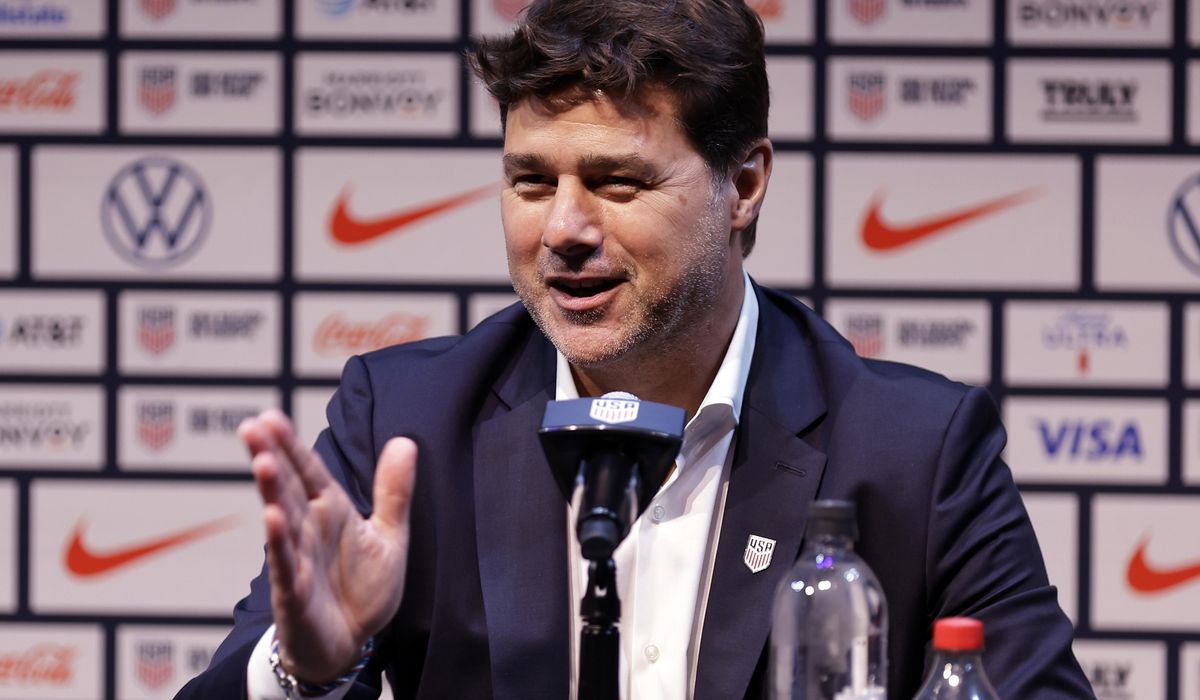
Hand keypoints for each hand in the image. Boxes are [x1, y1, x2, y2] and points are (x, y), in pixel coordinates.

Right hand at [239, 409, 416, 683]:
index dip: (291, 445)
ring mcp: (297, 559)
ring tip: (263, 461)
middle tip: (252, 426)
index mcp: (331, 511)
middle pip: (288, 488)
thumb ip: (394, 491)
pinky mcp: (295, 592)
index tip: (270, 416)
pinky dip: (279, 542)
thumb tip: (405, 441)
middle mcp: (309, 529)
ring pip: (283, 520)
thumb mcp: (389, 535)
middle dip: (271, 457)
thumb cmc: (362, 589)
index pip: (309, 471)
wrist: (351, 643)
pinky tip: (271, 517)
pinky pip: (286, 564)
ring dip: (272, 492)